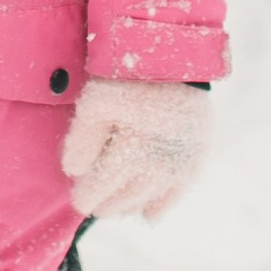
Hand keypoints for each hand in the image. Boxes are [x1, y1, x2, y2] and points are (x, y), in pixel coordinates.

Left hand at [60, 78, 210, 221]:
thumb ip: (82, 139)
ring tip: (117, 206)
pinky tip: (149, 214)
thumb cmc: (128, 77)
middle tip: (95, 204)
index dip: (85, 196)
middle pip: (125, 199)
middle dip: (107, 203)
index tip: (78, 198)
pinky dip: (161, 206)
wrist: (175, 56)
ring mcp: (180, 164)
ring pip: (149, 200)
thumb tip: (74, 171)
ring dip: (130, 206)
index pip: (100, 189)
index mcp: (131, 153)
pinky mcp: (196, 156)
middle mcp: (158, 166)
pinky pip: (177, 194)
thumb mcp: (94, 102)